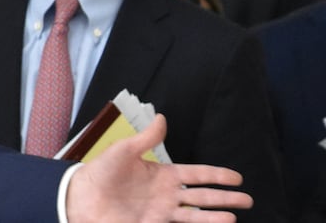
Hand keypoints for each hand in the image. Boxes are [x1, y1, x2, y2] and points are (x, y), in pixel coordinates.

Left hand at [66, 114, 251, 221]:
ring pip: (196, 214)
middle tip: (248, 199)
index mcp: (163, 174)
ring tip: (234, 216)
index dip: (216, 175)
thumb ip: (146, 139)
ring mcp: (162, 210)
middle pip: (202, 196)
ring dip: (215, 216)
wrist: (82, 196)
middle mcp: (167, 193)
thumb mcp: (124, 150)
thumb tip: (162, 117)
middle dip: (225, 197)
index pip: (196, 174)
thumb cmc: (101, 171)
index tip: (238, 177)